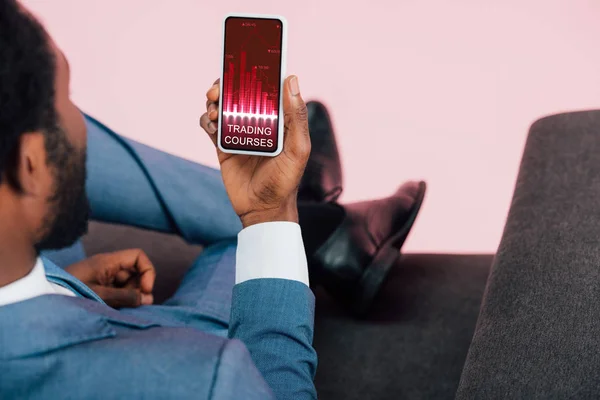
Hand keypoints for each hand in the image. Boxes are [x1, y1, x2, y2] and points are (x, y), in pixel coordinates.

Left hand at [66, 249, 155, 307]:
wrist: (43, 297)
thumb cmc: (69, 292)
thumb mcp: (100, 295)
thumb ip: (125, 297)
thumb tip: (147, 299)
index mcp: (108, 262)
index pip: (138, 257)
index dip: (147, 271)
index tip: (146, 289)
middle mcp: (108, 267)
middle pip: (135, 271)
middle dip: (141, 287)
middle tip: (140, 304)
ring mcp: (103, 277)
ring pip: (128, 283)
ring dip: (132, 295)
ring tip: (129, 308)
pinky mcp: (98, 287)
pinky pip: (118, 290)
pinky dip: (122, 299)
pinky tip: (119, 308)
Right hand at [200, 75, 310, 226]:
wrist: (263, 209)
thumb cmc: (286, 181)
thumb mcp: (298, 148)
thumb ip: (296, 117)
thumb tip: (291, 80)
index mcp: (278, 119)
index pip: (265, 88)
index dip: (253, 73)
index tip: (243, 63)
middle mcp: (258, 122)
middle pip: (238, 93)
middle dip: (226, 85)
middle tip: (218, 88)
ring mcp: (239, 133)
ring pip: (222, 106)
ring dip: (214, 101)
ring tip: (214, 107)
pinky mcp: (223, 146)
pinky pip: (210, 126)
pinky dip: (206, 120)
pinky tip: (211, 124)